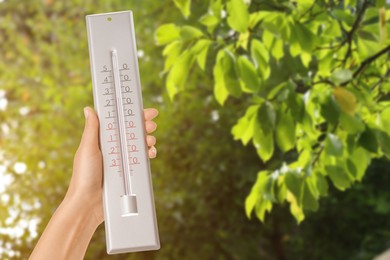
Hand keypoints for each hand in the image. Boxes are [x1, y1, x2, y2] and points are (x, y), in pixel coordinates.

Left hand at [65, 107, 157, 224]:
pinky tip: (151, 153)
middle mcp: (112, 149)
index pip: (120, 123)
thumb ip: (92, 130)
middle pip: (132, 133)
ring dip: (147, 140)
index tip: (146, 111)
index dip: (132, 116)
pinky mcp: (127, 173)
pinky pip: (140, 161)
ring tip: (151, 140)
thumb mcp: (87, 149)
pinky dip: (147, 155)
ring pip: (138, 146)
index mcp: (102, 140)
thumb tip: (89, 109)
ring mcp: (120, 161)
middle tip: (151, 125)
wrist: (88, 204)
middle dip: (144, 127)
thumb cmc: (84, 175)